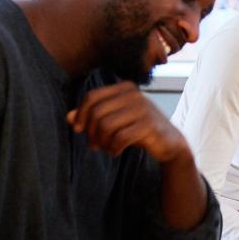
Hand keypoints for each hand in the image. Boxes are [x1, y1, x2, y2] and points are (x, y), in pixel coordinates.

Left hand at [67, 82, 189, 162]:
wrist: (170, 142)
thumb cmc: (139, 129)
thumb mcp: (116, 120)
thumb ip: (94, 116)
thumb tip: (69, 117)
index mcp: (125, 88)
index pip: (92, 97)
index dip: (81, 114)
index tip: (78, 129)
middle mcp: (134, 95)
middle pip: (97, 112)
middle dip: (91, 132)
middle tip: (94, 145)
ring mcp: (143, 109)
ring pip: (106, 125)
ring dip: (102, 142)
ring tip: (106, 148)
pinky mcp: (148, 126)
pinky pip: (120, 138)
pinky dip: (113, 148)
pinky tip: (115, 151)